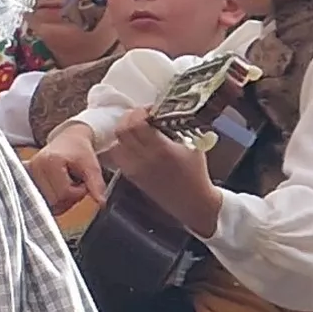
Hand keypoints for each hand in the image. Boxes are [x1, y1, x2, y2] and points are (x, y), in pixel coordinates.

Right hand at [25, 125, 106, 212]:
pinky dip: (51, 198)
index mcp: (50, 161)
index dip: (78, 192)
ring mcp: (28, 173)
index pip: (64, 193)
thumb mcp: (91, 165)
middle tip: (75, 183)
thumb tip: (101, 203)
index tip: (82, 182)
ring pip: (47, 203)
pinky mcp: (26, 176)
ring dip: (61, 199)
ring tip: (66, 184)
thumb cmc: (79, 149)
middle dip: (69, 197)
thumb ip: (96, 184)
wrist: (68, 138)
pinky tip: (56, 187)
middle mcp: (35, 167)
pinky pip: (39, 199)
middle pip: (54, 201)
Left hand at [100, 122, 221, 236]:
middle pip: (122, 130)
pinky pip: (117, 157)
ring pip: (116, 143)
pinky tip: (133, 143)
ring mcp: (136, 169)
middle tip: (141, 116)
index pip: (137, 123)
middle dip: (129, 117)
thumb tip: (167, 111)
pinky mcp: (132, 177)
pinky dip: (121, 146)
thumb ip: (180, 126)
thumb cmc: (196, 172)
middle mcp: (145, 159)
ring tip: (136, 128)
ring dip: (124, 131)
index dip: (140, 111)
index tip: (150, 110)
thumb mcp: (194, 144)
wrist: (192, 202)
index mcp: (162, 149)